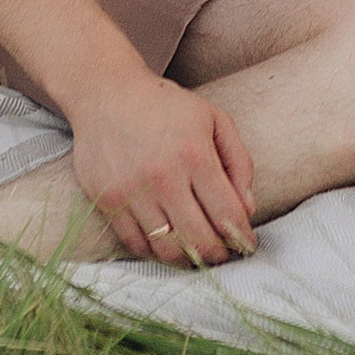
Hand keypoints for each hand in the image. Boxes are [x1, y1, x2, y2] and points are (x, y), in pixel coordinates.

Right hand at [68, 69, 258, 263]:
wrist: (106, 94)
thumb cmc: (166, 106)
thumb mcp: (214, 119)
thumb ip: (238, 162)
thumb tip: (247, 209)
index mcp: (195, 155)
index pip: (227, 214)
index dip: (242, 236)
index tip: (248, 245)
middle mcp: (163, 177)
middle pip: (199, 239)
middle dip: (219, 254)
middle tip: (225, 254)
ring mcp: (131, 192)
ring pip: (167, 248)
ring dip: (188, 260)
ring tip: (198, 254)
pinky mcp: (106, 201)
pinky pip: (135, 243)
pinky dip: (156, 252)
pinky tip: (169, 245)